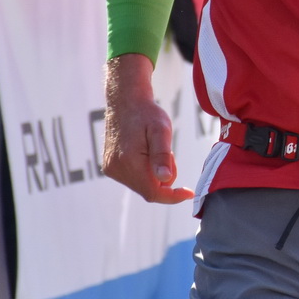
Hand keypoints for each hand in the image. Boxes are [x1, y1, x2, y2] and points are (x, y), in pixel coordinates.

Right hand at [102, 55, 193, 204]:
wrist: (125, 101)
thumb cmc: (147, 114)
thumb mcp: (161, 130)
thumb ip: (162, 155)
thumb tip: (165, 179)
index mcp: (129, 161)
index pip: (153, 192)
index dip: (172, 197)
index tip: (189, 193)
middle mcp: (116, 169)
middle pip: (148, 190)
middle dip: (164, 179)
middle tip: (169, 154)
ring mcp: (110, 169)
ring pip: (141, 185)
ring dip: (154, 174)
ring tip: (155, 149)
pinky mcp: (109, 167)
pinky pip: (133, 179)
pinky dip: (145, 171)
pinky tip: (145, 152)